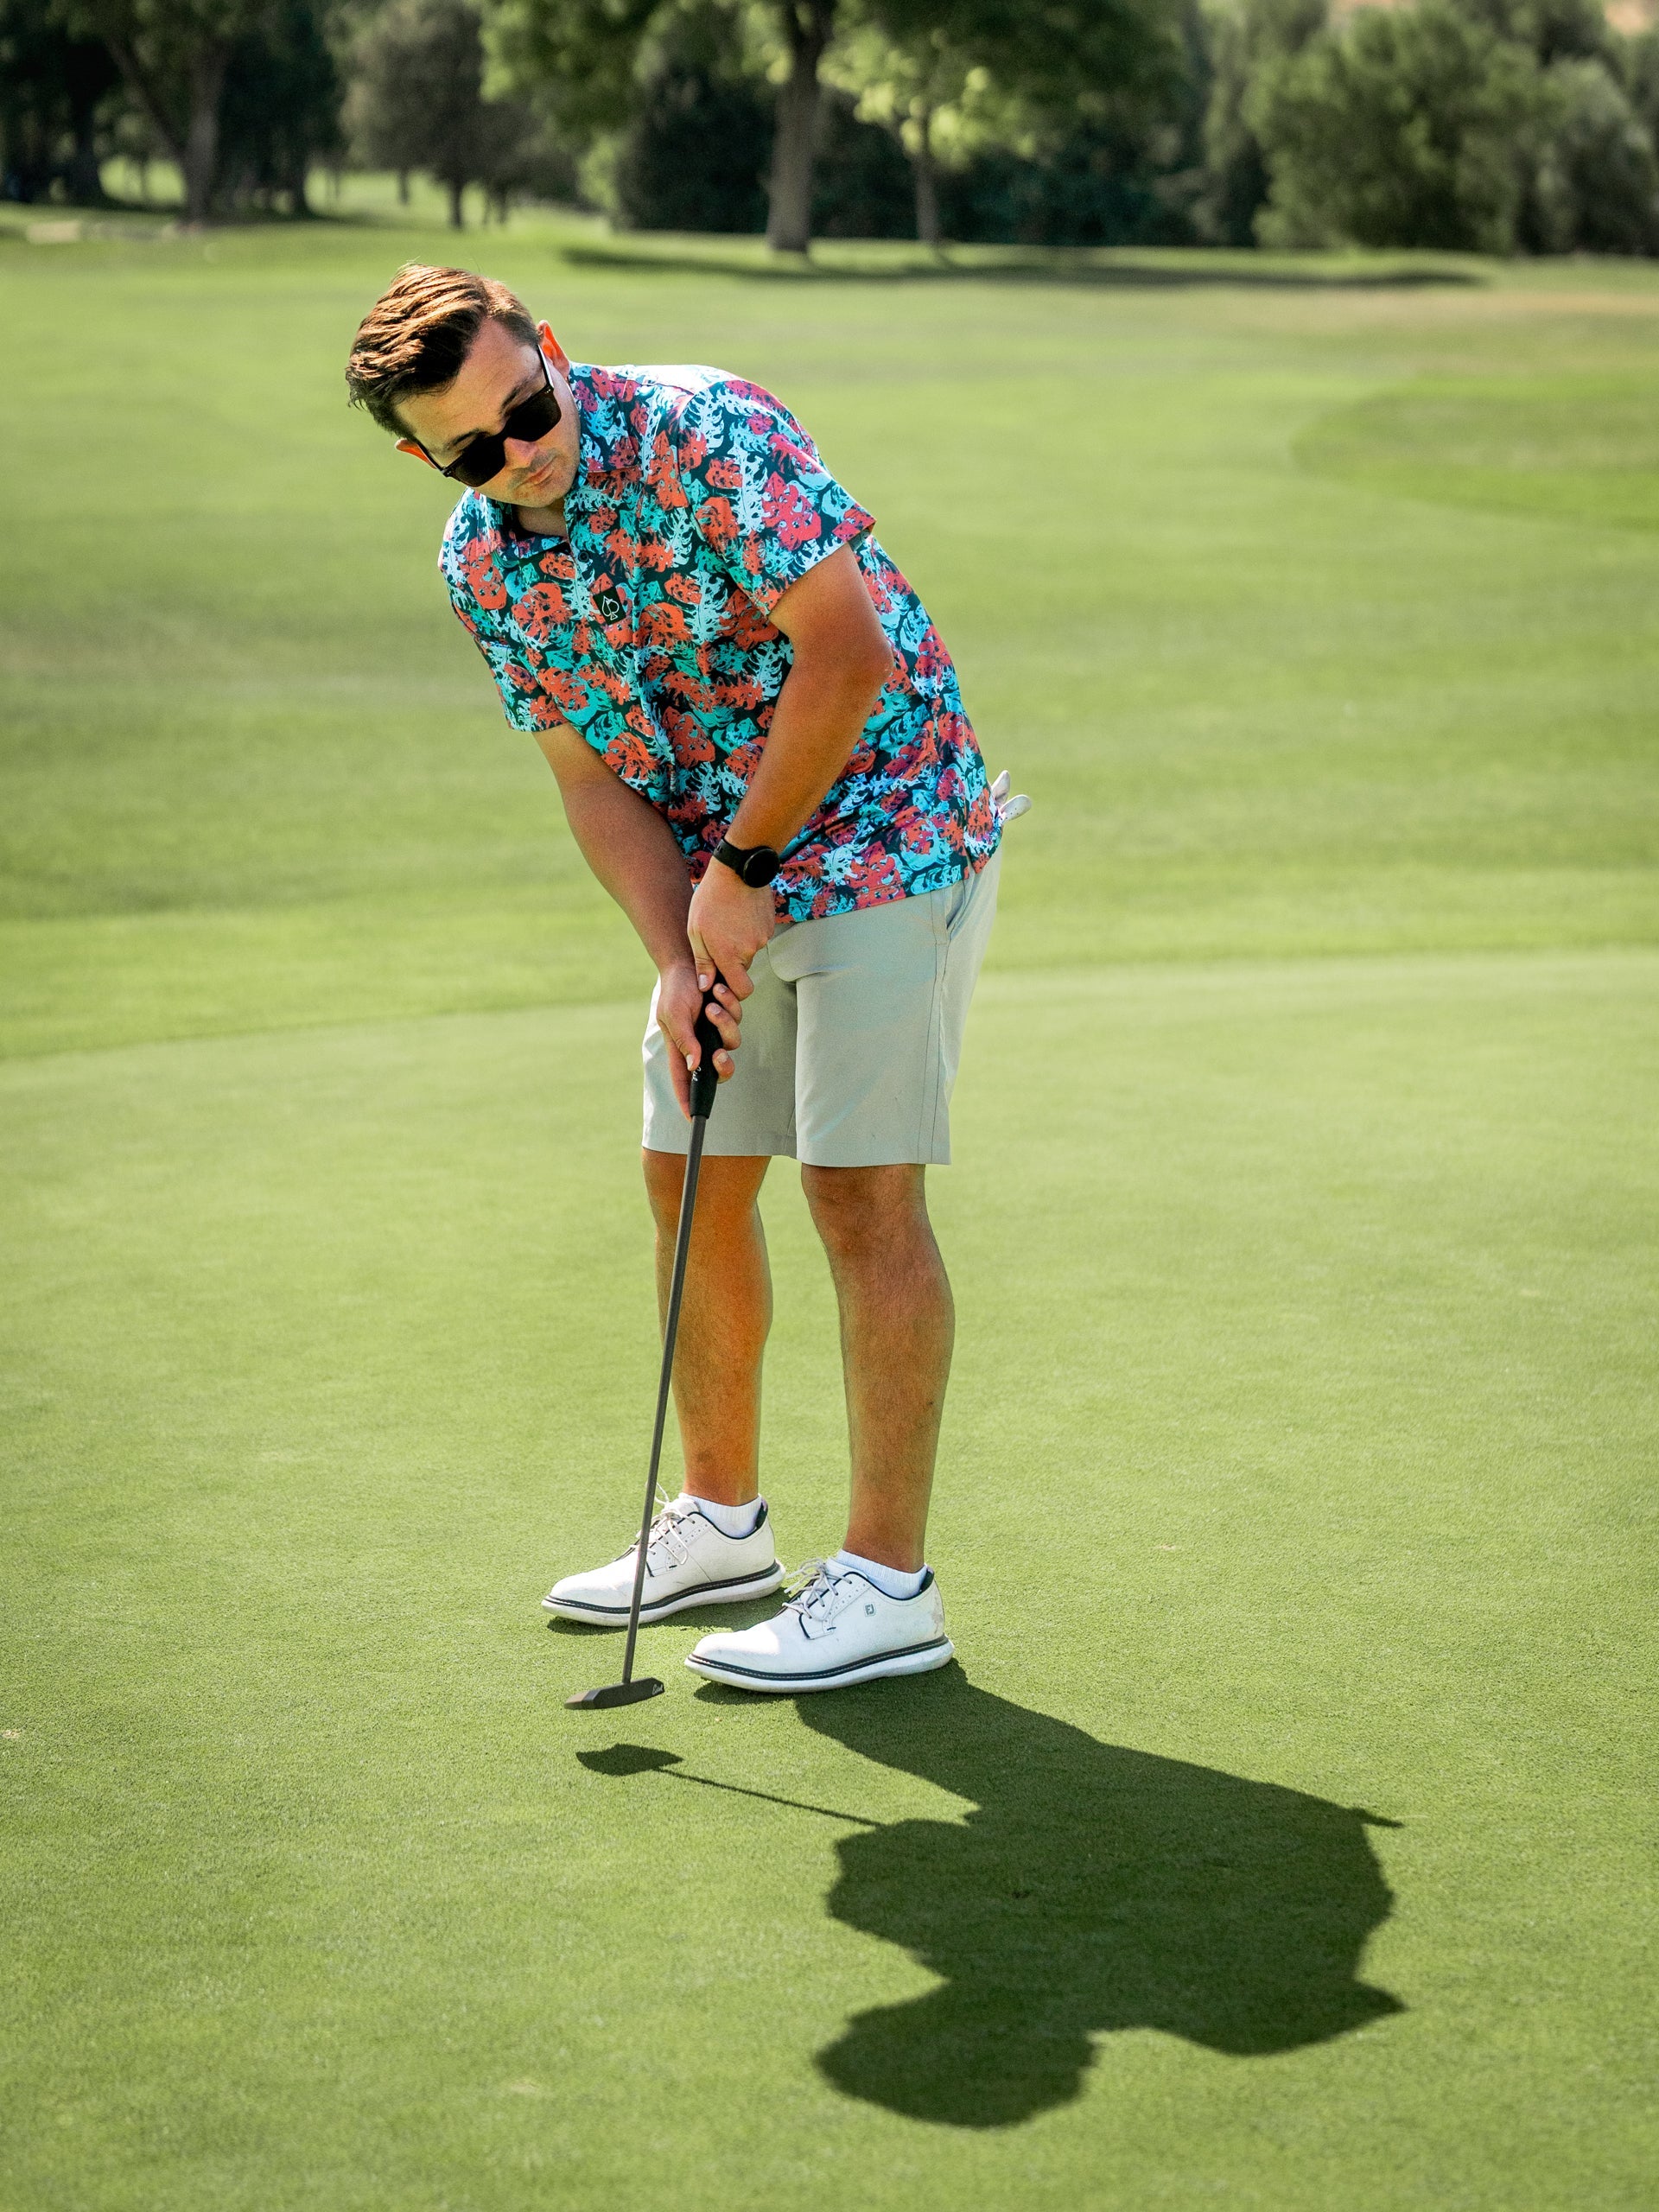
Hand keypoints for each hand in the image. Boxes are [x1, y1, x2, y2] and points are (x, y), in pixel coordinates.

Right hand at [656, 961, 743, 1118]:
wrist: (688, 962)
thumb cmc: (675, 990)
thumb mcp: (672, 1014)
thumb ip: (684, 1040)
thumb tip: (694, 1066)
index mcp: (682, 1049)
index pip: (685, 1082)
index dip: (689, 1102)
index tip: (693, 1120)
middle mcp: (701, 1044)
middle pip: (720, 1070)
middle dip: (724, 1066)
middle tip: (719, 1054)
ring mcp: (716, 1031)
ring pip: (733, 1042)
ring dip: (724, 1023)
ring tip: (711, 1004)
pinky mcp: (729, 1015)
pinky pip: (738, 1018)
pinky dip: (730, 1005)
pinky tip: (718, 991)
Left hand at [686, 863, 776, 1001]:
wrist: (737, 871)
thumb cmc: (710, 899)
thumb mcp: (696, 931)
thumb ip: (703, 962)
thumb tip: (705, 987)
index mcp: (729, 955)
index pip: (742, 990)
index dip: (734, 991)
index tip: (723, 981)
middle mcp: (750, 950)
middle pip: (744, 968)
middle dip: (732, 960)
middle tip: (718, 939)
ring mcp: (763, 937)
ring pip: (750, 950)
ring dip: (740, 942)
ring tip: (727, 920)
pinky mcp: (770, 925)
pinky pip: (758, 936)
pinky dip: (749, 930)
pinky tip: (738, 913)